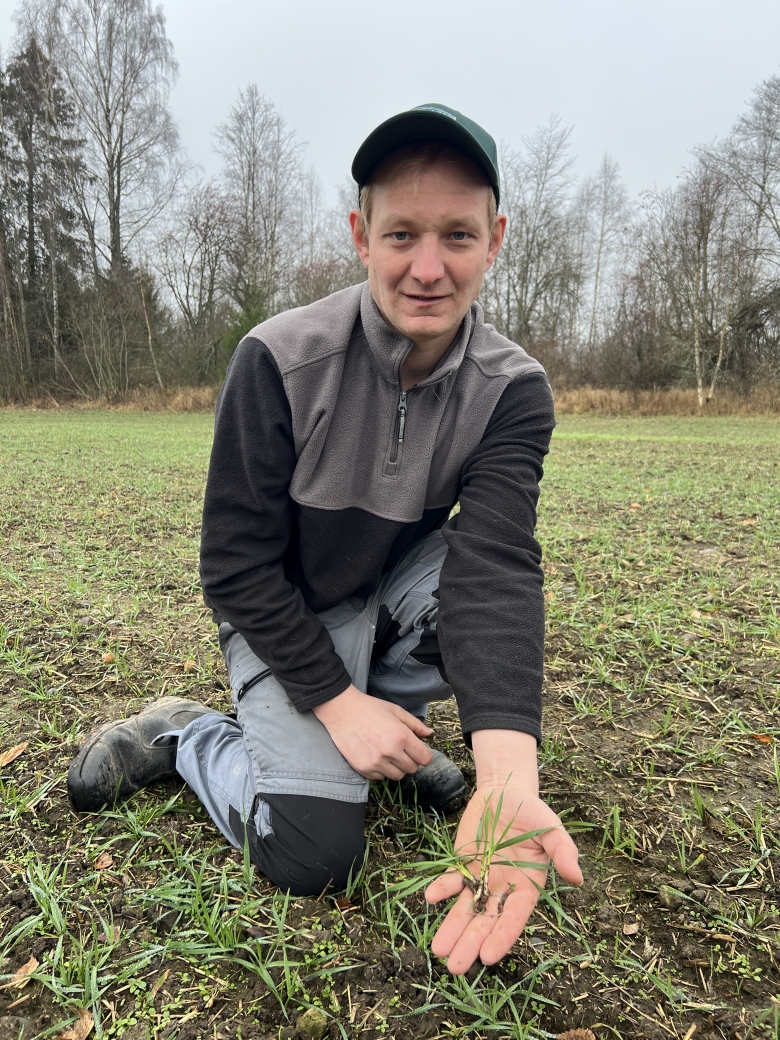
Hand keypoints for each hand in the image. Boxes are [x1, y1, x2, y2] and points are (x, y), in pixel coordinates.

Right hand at [313, 684, 432, 779]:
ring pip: (397, 776)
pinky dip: (382, 770)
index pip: (424, 758)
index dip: (424, 755)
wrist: (342, 712)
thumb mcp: (396, 711)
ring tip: (388, 754)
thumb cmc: (370, 708)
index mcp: (402, 736)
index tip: (419, 752)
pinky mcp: (364, 769)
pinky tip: (376, 756)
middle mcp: (391, 752)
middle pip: (412, 769)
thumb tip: (430, 734)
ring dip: (397, 767)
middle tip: (401, 750)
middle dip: (411, 760)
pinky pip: (381, 777)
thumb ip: (415, 725)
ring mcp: (376, 762)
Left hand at [425, 782, 581, 973]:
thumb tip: (577, 877)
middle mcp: (503, 889)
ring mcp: (481, 879)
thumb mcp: (552, 828)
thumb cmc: (533, 812)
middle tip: (455, 967)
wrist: (505, 791)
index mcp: (527, 887)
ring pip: (465, 909)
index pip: (513, 918)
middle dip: (470, 943)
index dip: (501, 936)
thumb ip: (563, 851)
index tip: (488, 956)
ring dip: (451, 928)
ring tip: (438, 951)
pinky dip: (441, 890)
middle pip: (485, 921)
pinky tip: (431, 898)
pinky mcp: (463, 864)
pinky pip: (451, 881)